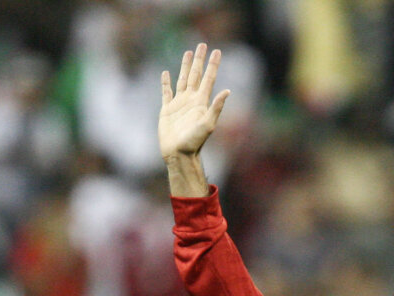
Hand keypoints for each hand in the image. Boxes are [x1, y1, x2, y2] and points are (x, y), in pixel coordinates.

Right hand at [159, 43, 229, 160]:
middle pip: (196, 74)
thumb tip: (227, 90)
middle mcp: (191, 100)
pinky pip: (166, 92)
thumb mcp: (208, 124)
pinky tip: (166, 74)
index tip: (217, 51)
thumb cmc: (195, 142)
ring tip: (187, 53)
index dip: (213, 64)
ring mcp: (179, 103)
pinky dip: (166, 82)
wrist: (179, 154)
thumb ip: (217, 107)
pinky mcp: (167, 109)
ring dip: (185, 66)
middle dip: (199, 60)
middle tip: (202, 44)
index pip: (208, 78)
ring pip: (182, 79)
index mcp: (201, 101)